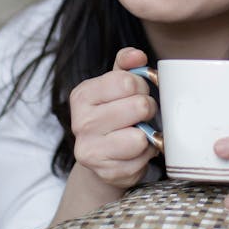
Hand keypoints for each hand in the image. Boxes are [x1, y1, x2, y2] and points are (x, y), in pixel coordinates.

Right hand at [68, 47, 158, 189]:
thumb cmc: (114, 116)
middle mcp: (81, 123)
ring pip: (140, 137)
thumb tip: (136, 56)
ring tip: (137, 133)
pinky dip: (145, 155)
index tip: (135, 93)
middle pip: (139, 106)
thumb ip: (126, 64)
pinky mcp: (107, 173)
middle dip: (147, 109)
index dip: (140, 86)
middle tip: (140, 115)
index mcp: (82, 96)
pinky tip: (134, 153)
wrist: (102, 159)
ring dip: (147, 135)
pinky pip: (143, 159)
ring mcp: (91, 151)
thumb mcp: (116, 85)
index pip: (127, 81)